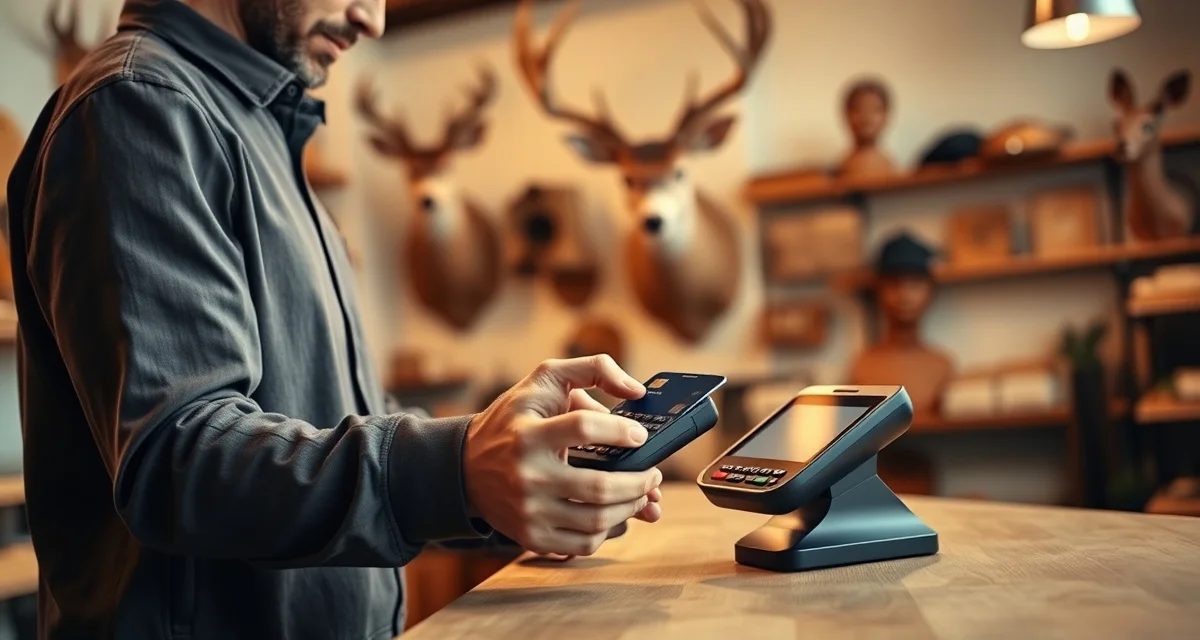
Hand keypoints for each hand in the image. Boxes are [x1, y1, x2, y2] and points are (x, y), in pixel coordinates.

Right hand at [464, 355, 663, 556]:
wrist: (464, 467)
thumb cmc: (514, 419)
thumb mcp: (544, 380)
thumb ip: (593, 369)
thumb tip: (637, 391)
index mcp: (529, 434)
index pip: (584, 428)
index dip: (621, 430)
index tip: (640, 435)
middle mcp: (527, 476)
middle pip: (600, 487)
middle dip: (640, 481)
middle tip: (654, 473)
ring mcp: (529, 511)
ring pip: (597, 519)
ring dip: (631, 506)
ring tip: (642, 492)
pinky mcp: (531, 537)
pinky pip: (583, 543)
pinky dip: (608, 529)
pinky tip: (614, 512)